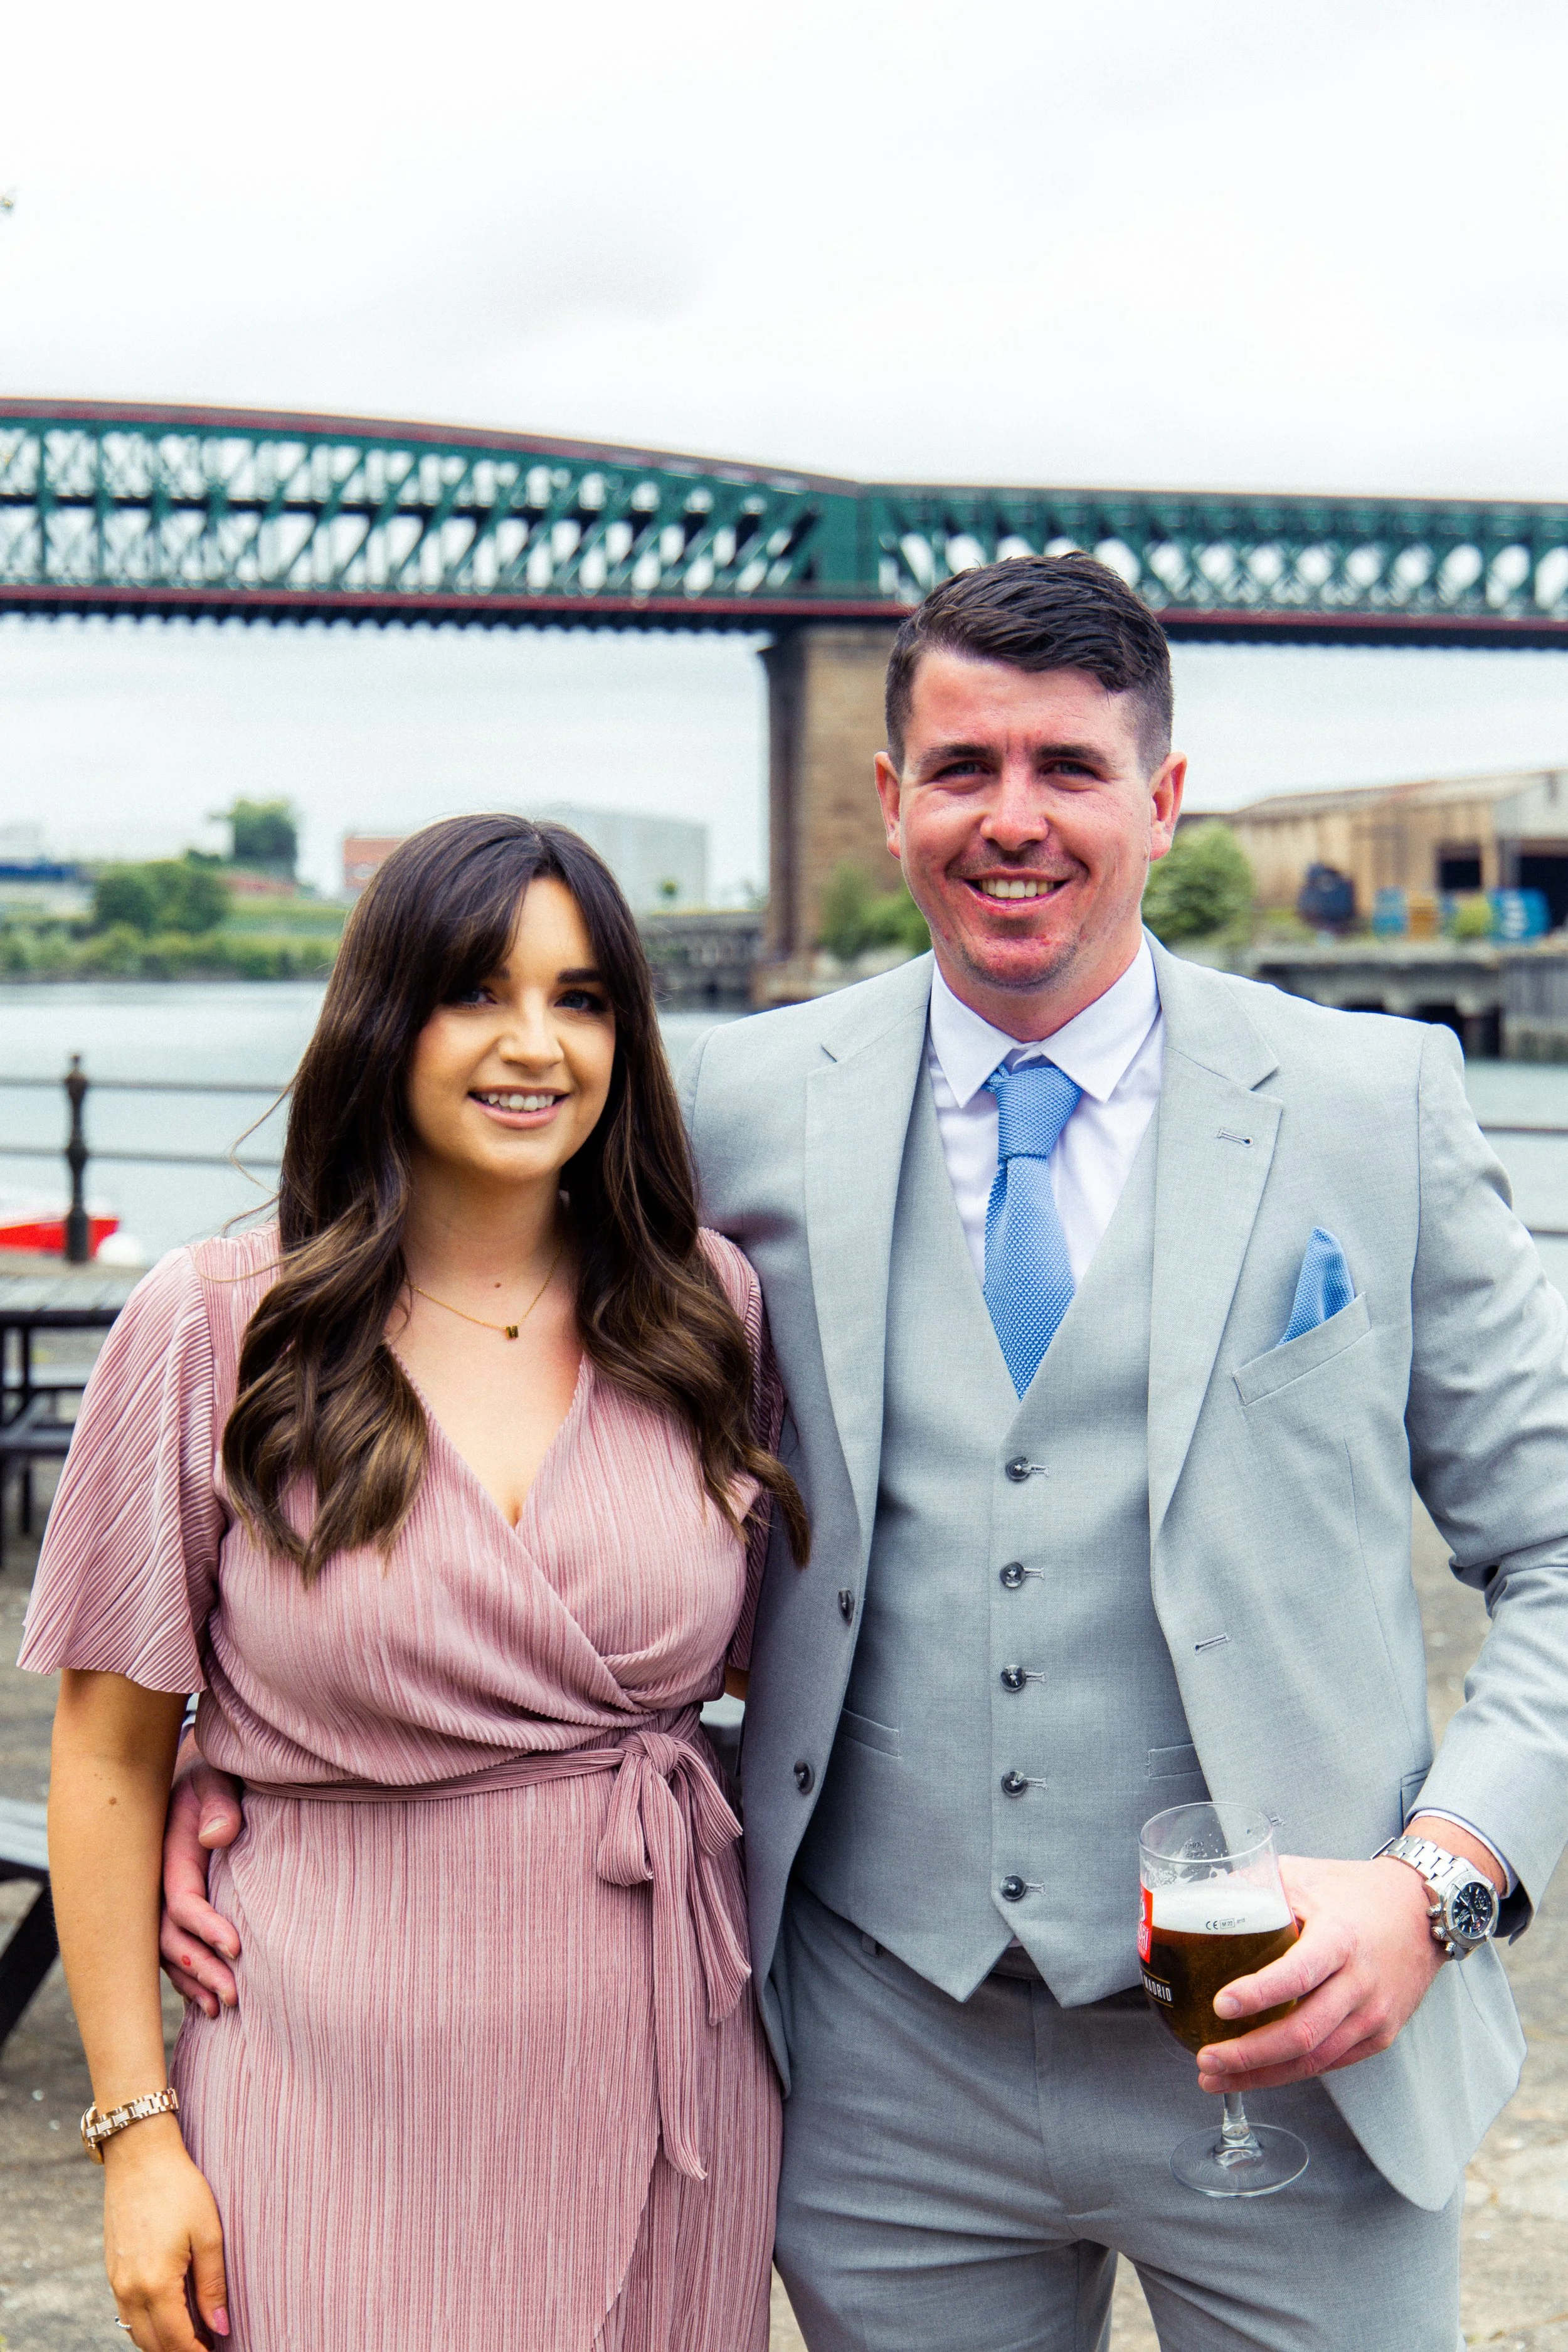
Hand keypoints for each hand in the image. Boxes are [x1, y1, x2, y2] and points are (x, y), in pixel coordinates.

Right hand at [102, 2116, 227, 2350]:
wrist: (139, 2156)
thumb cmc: (180, 2188)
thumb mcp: (208, 2233)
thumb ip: (212, 2285)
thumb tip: (220, 2327)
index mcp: (155, 2284)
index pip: (176, 2341)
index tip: (217, 2350)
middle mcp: (129, 2289)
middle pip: (152, 2344)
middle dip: (179, 2351)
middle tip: (208, 2342)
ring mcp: (116, 2281)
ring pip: (136, 2331)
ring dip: (161, 2341)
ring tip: (193, 2332)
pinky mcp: (112, 2270)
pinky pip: (127, 2312)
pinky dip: (147, 2322)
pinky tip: (170, 2311)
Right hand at [159, 1750, 243, 2018]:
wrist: (194, 1773)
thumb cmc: (211, 1774)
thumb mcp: (216, 1776)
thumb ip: (219, 1802)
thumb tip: (218, 1836)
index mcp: (168, 1854)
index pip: (181, 1902)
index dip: (206, 1927)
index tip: (237, 1946)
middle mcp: (157, 1883)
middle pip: (168, 1939)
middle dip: (199, 1970)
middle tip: (234, 1995)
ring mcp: (159, 1899)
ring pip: (165, 1953)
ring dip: (191, 1983)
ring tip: (221, 2008)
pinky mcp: (168, 1908)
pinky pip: (169, 1951)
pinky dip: (185, 1979)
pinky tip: (205, 2003)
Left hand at [1194, 1853, 1445, 2092]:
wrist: (1421, 1910)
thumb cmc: (1355, 1891)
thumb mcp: (1303, 1875)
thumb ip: (1252, 1887)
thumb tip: (1197, 1900)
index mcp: (1339, 1938)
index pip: (1299, 1973)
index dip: (1259, 1993)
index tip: (1221, 2005)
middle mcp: (1360, 1983)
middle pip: (1303, 2033)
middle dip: (1249, 2054)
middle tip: (1206, 2058)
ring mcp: (1373, 2015)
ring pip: (1314, 2059)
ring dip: (1262, 2075)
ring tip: (1218, 2077)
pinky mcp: (1379, 2035)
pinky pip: (1331, 2062)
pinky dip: (1291, 2072)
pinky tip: (1258, 2074)